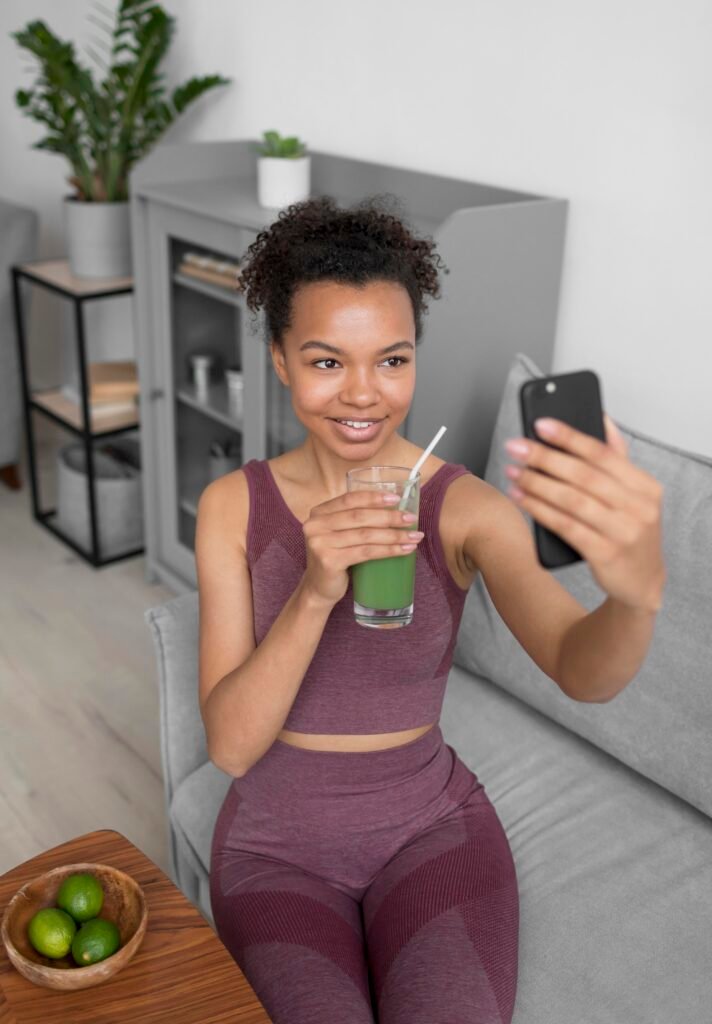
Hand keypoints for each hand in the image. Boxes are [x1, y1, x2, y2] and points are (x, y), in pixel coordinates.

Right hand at [301, 490, 423, 606]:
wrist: (319, 588)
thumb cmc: (336, 557)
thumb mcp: (339, 533)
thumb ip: (355, 520)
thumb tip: (395, 508)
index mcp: (319, 513)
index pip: (349, 499)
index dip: (374, 498)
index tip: (397, 499)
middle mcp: (316, 525)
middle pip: (359, 517)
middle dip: (389, 517)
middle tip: (411, 519)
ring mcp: (321, 543)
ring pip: (366, 535)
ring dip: (394, 535)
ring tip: (414, 537)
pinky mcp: (329, 561)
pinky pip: (366, 552)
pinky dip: (388, 550)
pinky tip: (404, 550)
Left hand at [503, 413, 665, 611]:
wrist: (641, 583)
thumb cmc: (628, 531)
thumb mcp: (634, 496)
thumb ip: (617, 459)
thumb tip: (600, 419)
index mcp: (646, 487)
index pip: (603, 454)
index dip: (570, 437)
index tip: (540, 424)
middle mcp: (639, 508)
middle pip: (584, 475)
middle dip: (545, 457)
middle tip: (516, 447)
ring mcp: (623, 533)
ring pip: (572, 500)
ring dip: (537, 483)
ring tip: (513, 471)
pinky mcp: (605, 554)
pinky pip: (565, 526)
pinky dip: (540, 510)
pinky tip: (521, 498)